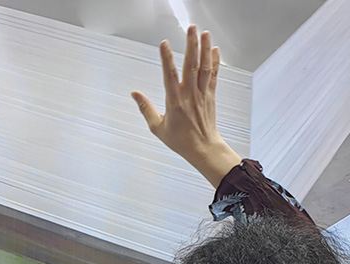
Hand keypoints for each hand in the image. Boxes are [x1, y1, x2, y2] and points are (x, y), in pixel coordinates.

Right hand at [131, 25, 241, 187]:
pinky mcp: (210, 95)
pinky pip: (213, 75)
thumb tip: (134, 94)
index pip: (169, 76)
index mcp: (175, 102)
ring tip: (204, 32)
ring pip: (203, 67)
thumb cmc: (180, 140)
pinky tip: (214, 49)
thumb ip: (145, 108)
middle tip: (190, 28)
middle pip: (190, 66)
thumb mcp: (157, 127)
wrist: (203, 148)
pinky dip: (214, 62)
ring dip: (204, 49)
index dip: (166, 59)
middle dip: (191, 45)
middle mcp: (189, 95)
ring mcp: (202, 94)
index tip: (163, 44)